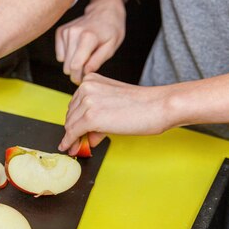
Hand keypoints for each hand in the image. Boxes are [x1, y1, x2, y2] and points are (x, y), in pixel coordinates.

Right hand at [55, 0, 125, 84]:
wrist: (104, 11)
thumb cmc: (111, 30)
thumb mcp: (111, 47)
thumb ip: (97, 60)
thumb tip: (85, 72)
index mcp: (88, 37)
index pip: (76, 66)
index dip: (79, 77)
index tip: (84, 78)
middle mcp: (73, 33)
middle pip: (68, 66)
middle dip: (76, 71)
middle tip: (88, 66)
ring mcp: (65, 31)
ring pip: (63, 61)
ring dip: (73, 62)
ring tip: (86, 54)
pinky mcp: (60, 32)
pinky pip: (60, 54)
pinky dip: (68, 55)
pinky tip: (78, 48)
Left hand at [58, 73, 172, 154]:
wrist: (159, 106)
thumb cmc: (142, 105)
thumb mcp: (112, 103)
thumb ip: (95, 116)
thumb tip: (82, 136)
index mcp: (90, 80)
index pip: (75, 104)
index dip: (75, 120)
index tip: (73, 131)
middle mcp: (86, 88)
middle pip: (71, 115)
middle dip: (75, 130)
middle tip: (80, 142)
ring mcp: (87, 102)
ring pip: (71, 125)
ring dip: (75, 137)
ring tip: (83, 145)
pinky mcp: (90, 117)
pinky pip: (73, 133)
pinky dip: (70, 142)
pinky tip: (69, 147)